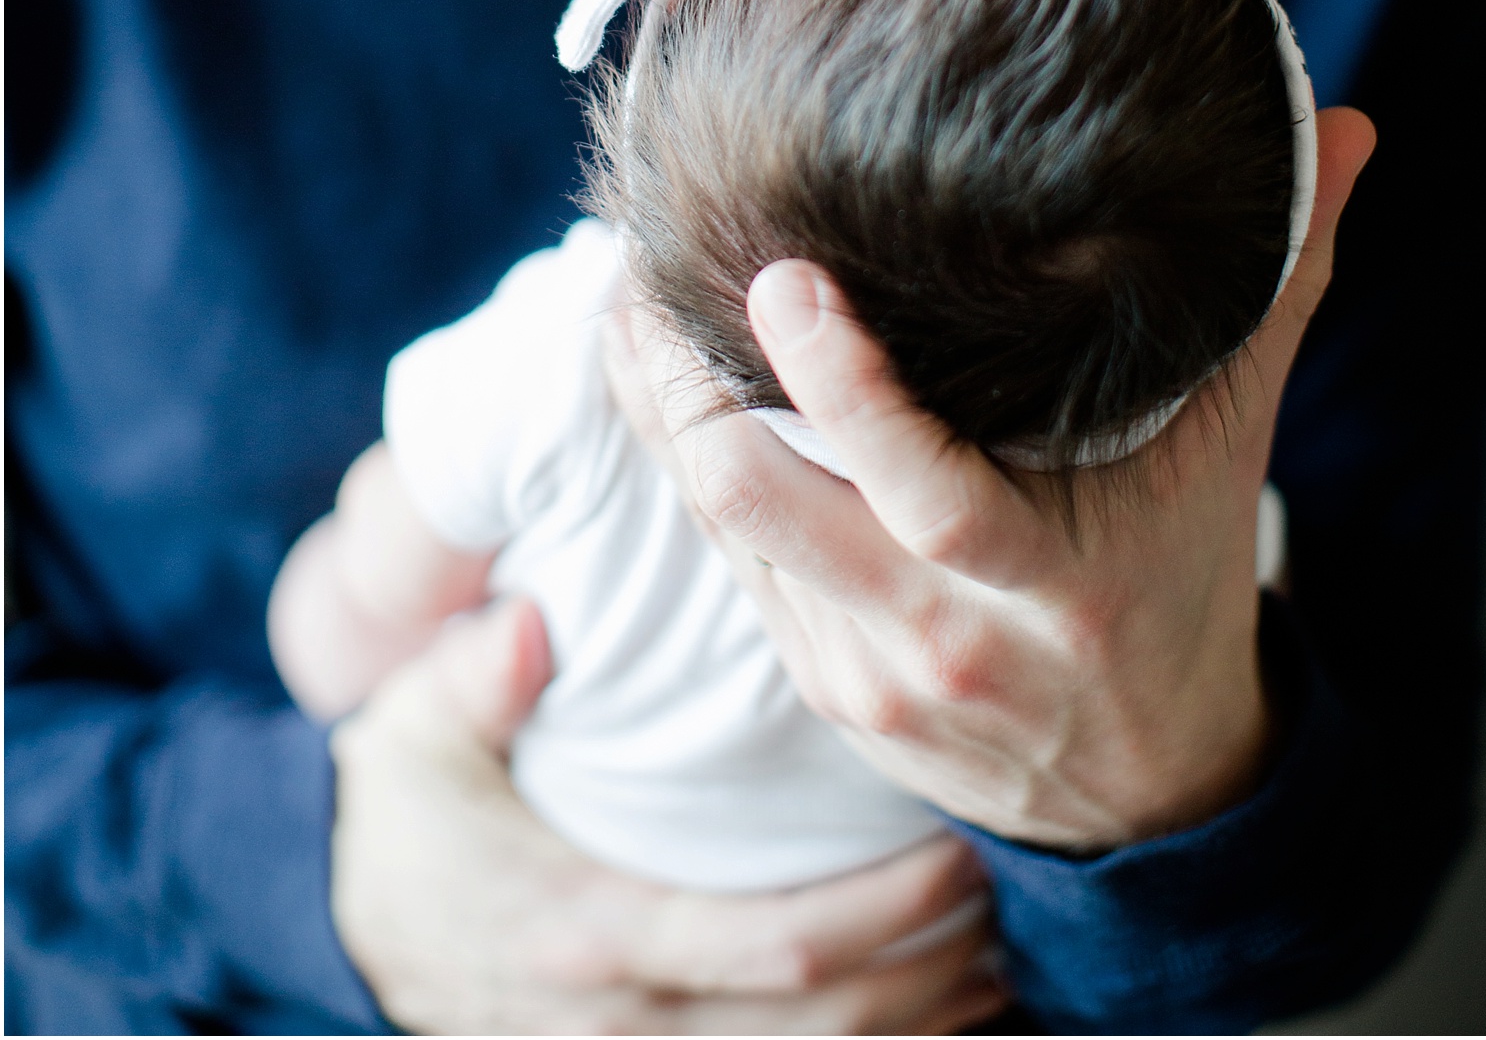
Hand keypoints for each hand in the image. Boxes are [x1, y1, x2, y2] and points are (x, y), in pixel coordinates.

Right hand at [330, 595, 1006, 1033]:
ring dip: (916, 1023)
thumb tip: (531, 627)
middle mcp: (627, 1023)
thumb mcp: (412, 733)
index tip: (957, 853)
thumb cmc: (405, 814)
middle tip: (1002, 889)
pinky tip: (926, 1013)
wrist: (341, 920)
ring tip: (995, 954)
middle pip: (822, 1025)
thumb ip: (473, 678)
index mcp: (593, 932)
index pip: (773, 946)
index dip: (883, 916)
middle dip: (929, 969)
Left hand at [609, 106, 1375, 852]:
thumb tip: (1345, 134)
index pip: (923, 494)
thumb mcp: (1230, 450)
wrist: (1146, 787)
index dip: (843, 391)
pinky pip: (725, 561)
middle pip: (766, 510)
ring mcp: (860, 670)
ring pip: (720, 528)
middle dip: (683, 389)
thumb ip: (1276, 290)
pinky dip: (686, 466)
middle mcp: (936, 638)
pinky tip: (660, 385)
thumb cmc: (1180, 582)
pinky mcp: (813, 684)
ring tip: (622, 296)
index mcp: (1042, 584)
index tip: (782, 279)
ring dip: (659, 415)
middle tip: (641, 261)